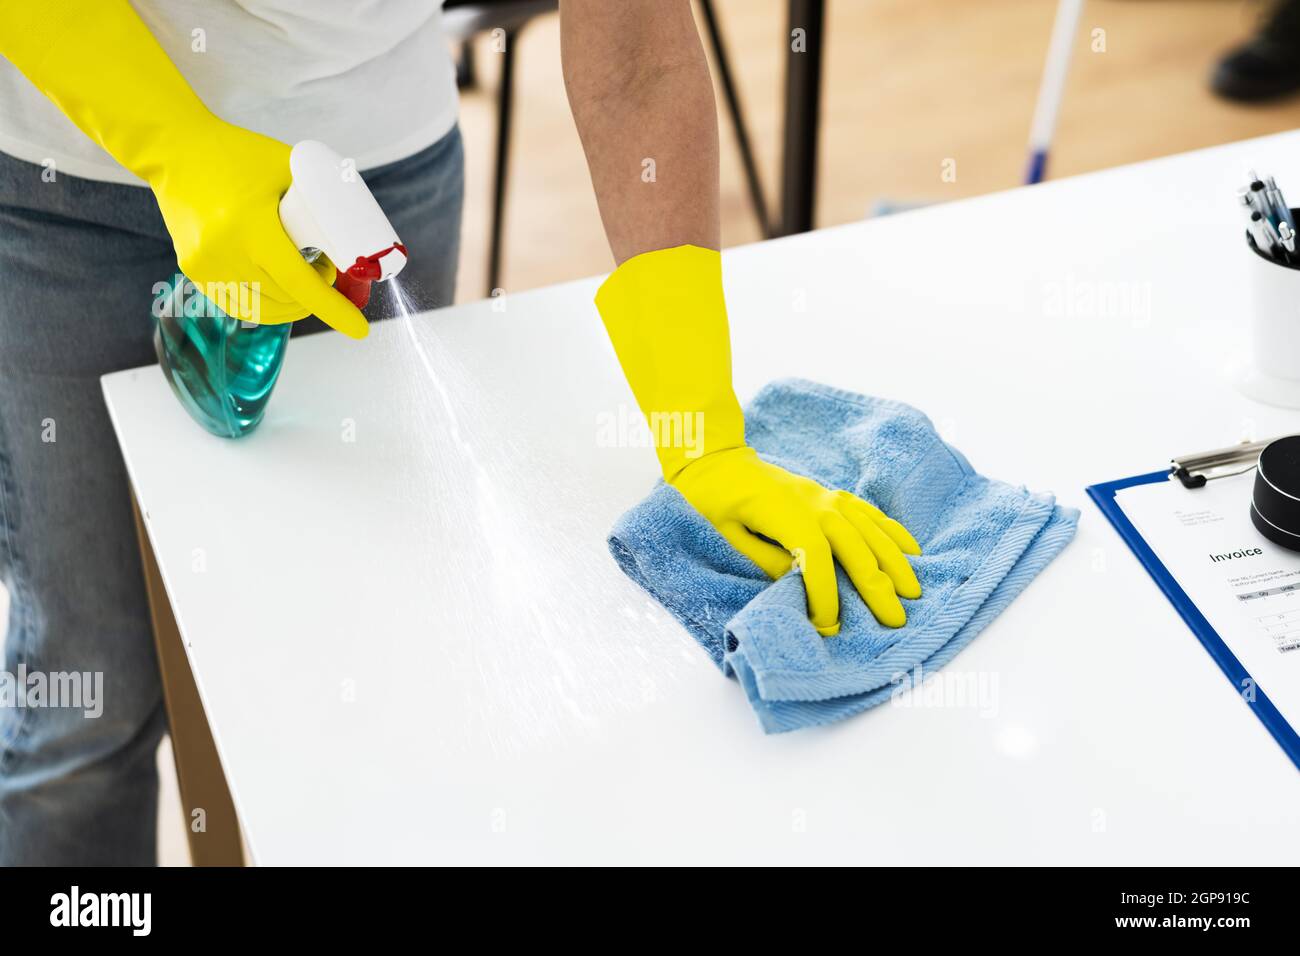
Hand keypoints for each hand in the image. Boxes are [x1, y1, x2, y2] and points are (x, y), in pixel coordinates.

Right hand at [150, 119, 367, 337]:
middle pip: (288, 299)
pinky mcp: (194, 271)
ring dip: (293, 303)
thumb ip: (322, 201)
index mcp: (251, 225)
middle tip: (326, 270)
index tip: (360, 329)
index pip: (300, 283)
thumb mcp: (289, 168)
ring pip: (265, 310)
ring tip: (301, 272)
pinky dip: (267, 302)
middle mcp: (224, 251)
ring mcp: (205, 266)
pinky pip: (240, 305)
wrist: (175, 149)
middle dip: (317, 297)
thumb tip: (360, 240)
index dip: (334, 310)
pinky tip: (277, 283)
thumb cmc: (238, 154)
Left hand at [672, 446, 921, 633]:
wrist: (719, 464)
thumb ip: (764, 560)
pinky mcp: (832, 495)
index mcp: (785, 513)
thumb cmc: (715, 504)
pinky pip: (869, 514)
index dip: (825, 593)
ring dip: (894, 561)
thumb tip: (797, 585)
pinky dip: (893, 533)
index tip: (828, 624)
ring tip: (913, 593)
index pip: (815, 557)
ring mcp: (827, 496)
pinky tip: (912, 552)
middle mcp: (815, 502)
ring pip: (870, 529)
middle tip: (895, 619)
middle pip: (854, 545)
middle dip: (877, 584)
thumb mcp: (726, 536)